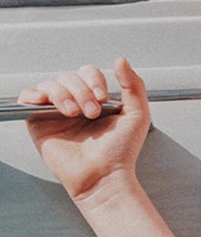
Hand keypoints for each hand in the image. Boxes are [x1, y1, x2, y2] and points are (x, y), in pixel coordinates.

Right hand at [21, 57, 150, 203]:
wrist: (104, 176)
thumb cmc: (120, 153)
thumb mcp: (137, 115)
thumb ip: (133, 85)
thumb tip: (121, 60)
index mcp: (94, 99)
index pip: (86, 72)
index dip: (93, 80)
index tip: (103, 98)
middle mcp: (75, 103)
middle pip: (68, 76)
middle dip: (81, 91)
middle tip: (92, 113)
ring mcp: (56, 112)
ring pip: (50, 84)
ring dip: (63, 95)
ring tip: (75, 114)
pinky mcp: (39, 122)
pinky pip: (28, 97)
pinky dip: (35, 95)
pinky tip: (48, 105)